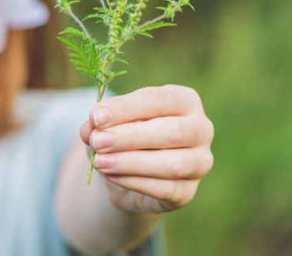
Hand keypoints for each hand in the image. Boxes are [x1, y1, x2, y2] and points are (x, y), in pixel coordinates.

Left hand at [79, 85, 213, 212]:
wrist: (129, 171)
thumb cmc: (124, 133)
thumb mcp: (109, 122)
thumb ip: (100, 122)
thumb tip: (90, 128)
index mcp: (185, 100)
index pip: (159, 100)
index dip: (126, 109)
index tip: (96, 117)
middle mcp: (201, 129)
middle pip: (172, 132)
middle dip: (130, 137)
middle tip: (98, 141)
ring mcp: (200, 162)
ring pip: (172, 164)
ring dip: (131, 162)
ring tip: (99, 162)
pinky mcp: (188, 192)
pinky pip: (165, 189)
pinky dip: (134, 182)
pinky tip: (111, 176)